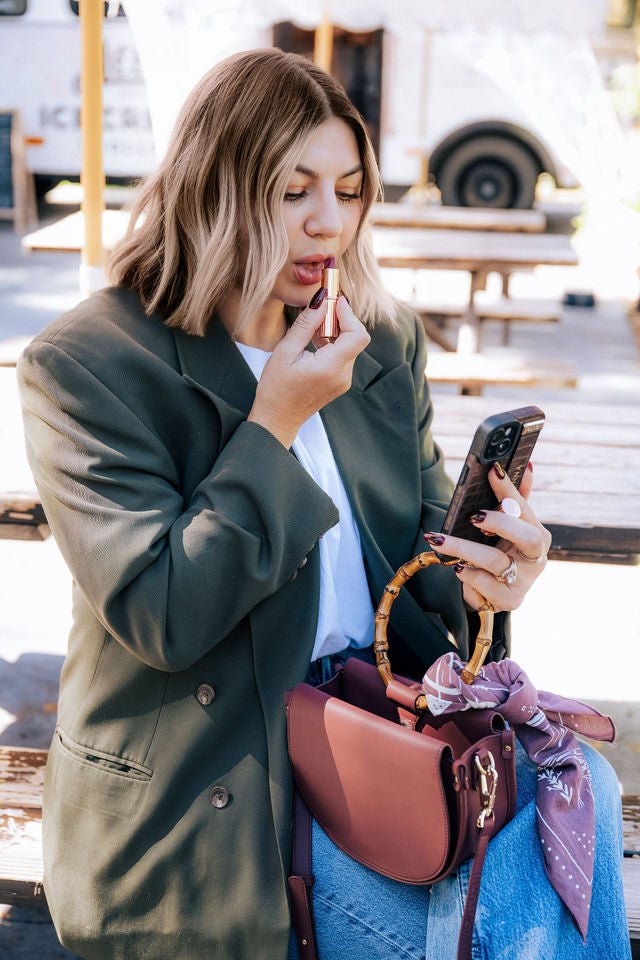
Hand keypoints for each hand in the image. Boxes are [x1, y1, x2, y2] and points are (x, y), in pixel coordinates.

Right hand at [247, 294, 369, 447]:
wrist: (277, 419)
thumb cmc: (276, 388)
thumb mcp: (285, 351)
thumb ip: (305, 324)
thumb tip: (321, 300)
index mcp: (330, 368)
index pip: (357, 335)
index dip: (349, 314)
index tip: (335, 300)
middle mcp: (343, 375)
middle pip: (355, 338)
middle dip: (341, 319)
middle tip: (321, 308)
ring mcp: (344, 380)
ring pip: (350, 346)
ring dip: (336, 331)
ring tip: (312, 327)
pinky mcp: (341, 382)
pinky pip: (344, 356)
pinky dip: (333, 343)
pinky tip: (314, 341)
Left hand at [424, 463, 551, 611]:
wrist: (500, 591)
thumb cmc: (503, 551)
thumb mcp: (508, 527)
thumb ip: (516, 498)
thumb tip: (527, 465)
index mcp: (539, 536)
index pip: (528, 510)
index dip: (511, 493)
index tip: (492, 473)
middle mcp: (537, 560)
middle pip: (527, 537)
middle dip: (499, 523)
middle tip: (472, 515)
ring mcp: (524, 583)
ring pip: (495, 563)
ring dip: (465, 549)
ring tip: (441, 541)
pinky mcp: (509, 601)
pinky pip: (484, 588)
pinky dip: (467, 577)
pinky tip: (457, 568)